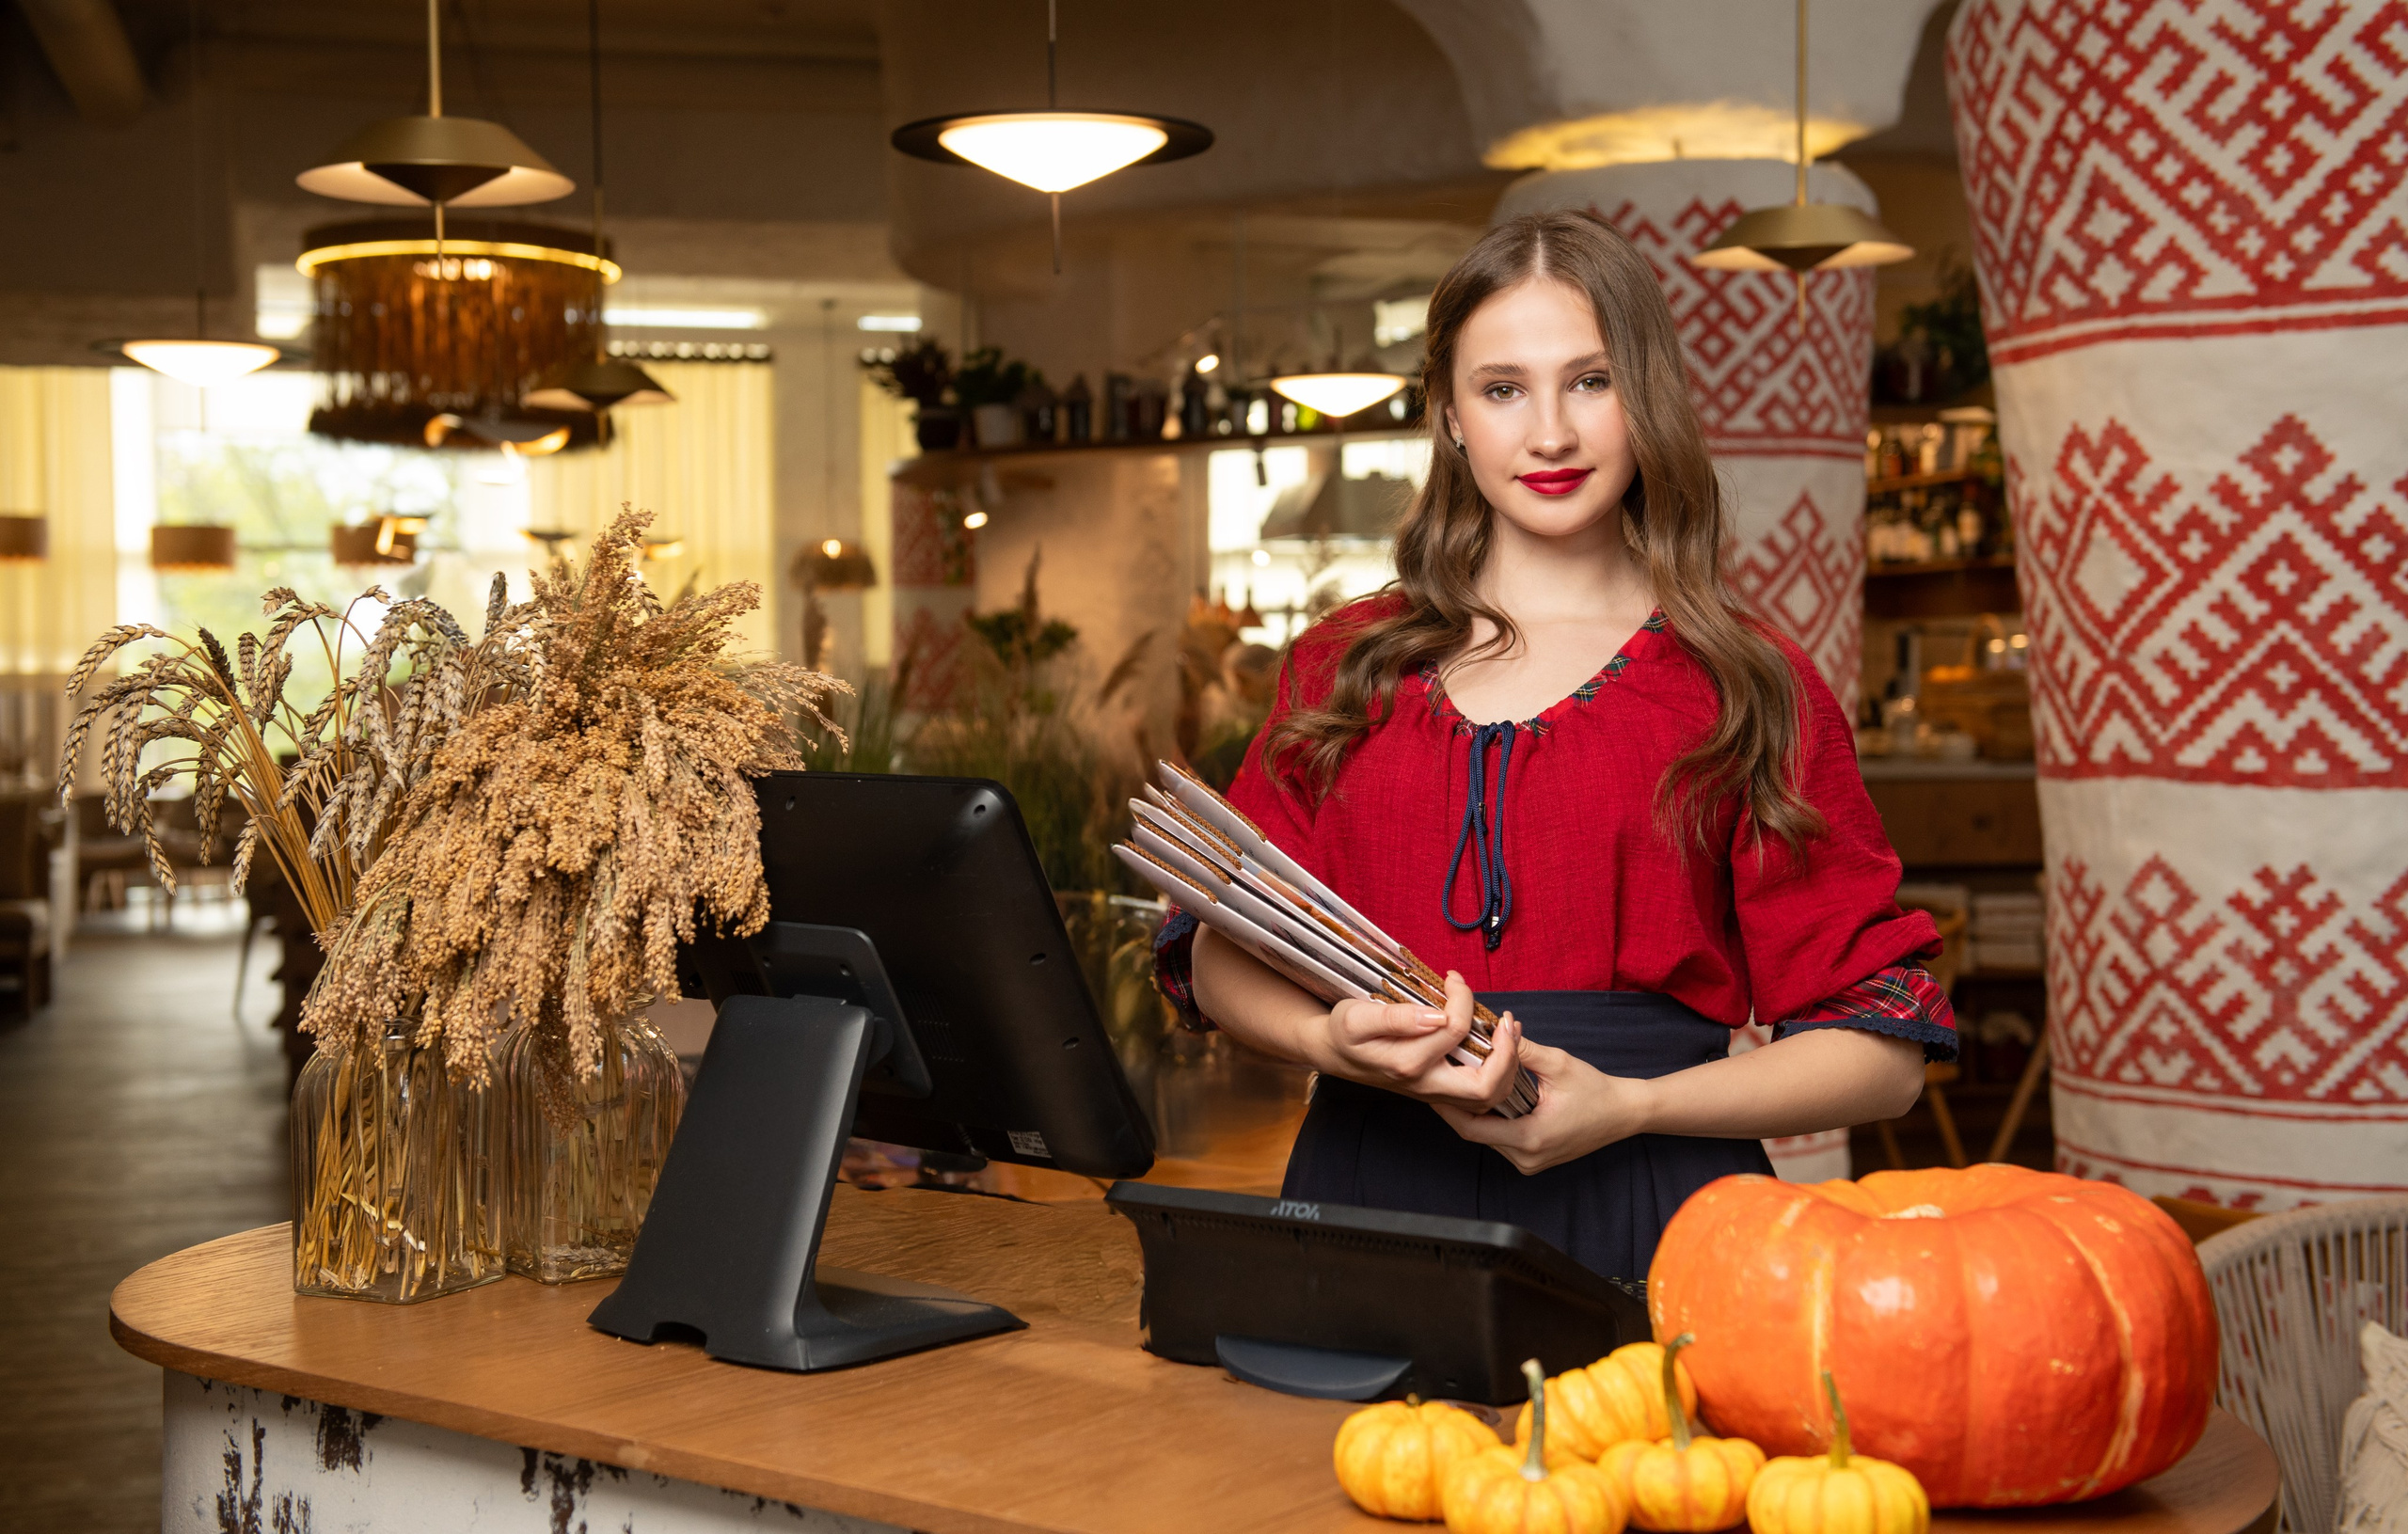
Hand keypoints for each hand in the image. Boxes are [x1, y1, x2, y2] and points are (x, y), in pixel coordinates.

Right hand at [1306, 971, 1525, 1113]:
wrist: (1335, 1054)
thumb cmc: (1344, 1032)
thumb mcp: (1356, 1018)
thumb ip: (1396, 1018)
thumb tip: (1435, 1015)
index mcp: (1407, 1063)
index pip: (1455, 1030)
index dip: (1463, 998)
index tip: (1453, 978)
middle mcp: (1426, 1085)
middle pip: (1485, 1087)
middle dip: (1507, 1053)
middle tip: (1507, 1022)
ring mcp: (1435, 1092)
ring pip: (1489, 1095)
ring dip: (1508, 1065)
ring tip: (1509, 1030)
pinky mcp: (1440, 1091)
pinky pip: (1481, 1093)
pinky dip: (1499, 1071)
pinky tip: (1499, 1043)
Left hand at [1435, 1038, 1653, 1173]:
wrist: (1624, 1113)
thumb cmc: (1595, 1090)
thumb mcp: (1557, 1063)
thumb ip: (1522, 1049)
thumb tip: (1496, 1026)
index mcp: (1530, 1138)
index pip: (1471, 1128)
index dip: (1447, 1107)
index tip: (1431, 1086)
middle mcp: (1526, 1158)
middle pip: (1474, 1134)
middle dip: (1455, 1106)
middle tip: (1439, 1079)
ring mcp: (1528, 1162)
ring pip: (1485, 1138)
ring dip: (1472, 1113)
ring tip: (1456, 1084)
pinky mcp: (1532, 1159)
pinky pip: (1499, 1140)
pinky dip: (1488, 1120)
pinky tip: (1481, 1097)